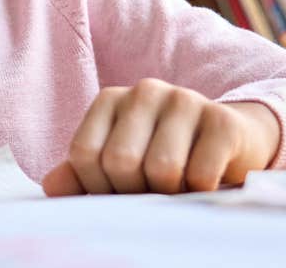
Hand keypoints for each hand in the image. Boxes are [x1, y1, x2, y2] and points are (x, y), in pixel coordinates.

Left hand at [42, 79, 280, 195]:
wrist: (232, 146)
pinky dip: (200, 191)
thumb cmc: (166, 160)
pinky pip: (200, 175)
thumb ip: (82, 175)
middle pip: (120, 162)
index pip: (84, 154)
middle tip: (153, 191)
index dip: (98, 187)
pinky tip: (206, 181)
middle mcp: (145, 92)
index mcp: (111, 100)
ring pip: (161, 169)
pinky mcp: (222, 120)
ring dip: (170, 193)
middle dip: (135, 191)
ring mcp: (185, 100)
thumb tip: (52, 187)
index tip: (119, 191)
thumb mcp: (121, 165)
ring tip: (179, 185)